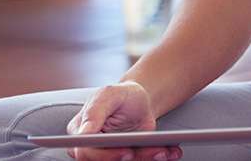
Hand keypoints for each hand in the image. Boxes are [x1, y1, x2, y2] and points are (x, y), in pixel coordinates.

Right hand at [64, 81, 181, 160]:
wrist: (142, 100)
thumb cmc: (122, 95)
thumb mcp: (109, 95)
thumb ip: (94, 111)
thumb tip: (83, 133)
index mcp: (80, 131)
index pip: (84, 151)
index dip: (103, 155)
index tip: (126, 152)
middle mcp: (91, 148)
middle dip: (132, 158)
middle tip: (154, 151)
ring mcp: (109, 155)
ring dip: (147, 158)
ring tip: (165, 150)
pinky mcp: (126, 159)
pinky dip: (156, 157)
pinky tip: (170, 152)